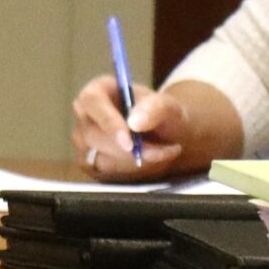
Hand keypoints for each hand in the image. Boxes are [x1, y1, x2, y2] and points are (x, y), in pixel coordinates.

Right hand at [68, 76, 237, 182]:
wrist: (180, 140)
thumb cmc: (175, 119)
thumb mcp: (175, 110)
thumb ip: (159, 108)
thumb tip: (138, 118)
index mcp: (100, 92)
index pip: (91, 103)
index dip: (107, 122)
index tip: (130, 140)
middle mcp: (88, 118)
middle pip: (92, 136)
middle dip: (129, 149)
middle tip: (162, 151)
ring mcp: (89, 144)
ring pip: (99, 159)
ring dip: (133, 163)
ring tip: (163, 154)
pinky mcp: (96, 166)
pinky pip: (106, 176)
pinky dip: (131, 175)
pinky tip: (153, 166)